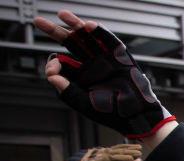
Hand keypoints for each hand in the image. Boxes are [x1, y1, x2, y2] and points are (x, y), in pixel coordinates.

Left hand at [33, 10, 174, 138]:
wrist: (137, 115)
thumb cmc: (113, 113)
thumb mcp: (84, 104)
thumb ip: (66, 91)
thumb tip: (50, 75)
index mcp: (81, 76)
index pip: (62, 62)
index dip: (53, 63)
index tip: (52, 70)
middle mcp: (91, 64)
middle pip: (70, 43)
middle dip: (54, 32)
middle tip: (38, 22)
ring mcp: (105, 58)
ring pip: (87, 37)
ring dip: (75, 24)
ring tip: (62, 14)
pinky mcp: (119, 56)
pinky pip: (107, 40)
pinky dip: (99, 32)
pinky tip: (88, 26)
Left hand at [44, 143, 141, 160]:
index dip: (117, 159)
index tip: (130, 159)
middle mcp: (89, 160)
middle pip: (109, 153)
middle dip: (125, 152)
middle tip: (139, 153)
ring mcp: (92, 156)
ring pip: (110, 150)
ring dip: (125, 149)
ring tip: (139, 149)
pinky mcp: (95, 156)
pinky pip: (110, 151)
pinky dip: (121, 150)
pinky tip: (132, 149)